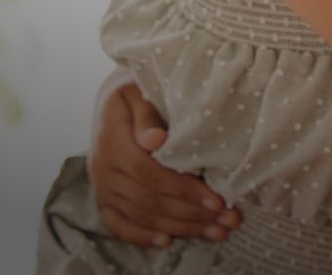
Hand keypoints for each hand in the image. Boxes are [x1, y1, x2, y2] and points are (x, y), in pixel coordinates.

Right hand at [87, 79, 239, 246]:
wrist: (112, 99)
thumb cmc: (136, 90)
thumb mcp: (140, 91)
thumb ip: (147, 115)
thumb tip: (154, 140)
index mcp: (112, 141)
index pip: (150, 174)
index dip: (184, 189)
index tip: (218, 200)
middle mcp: (102, 168)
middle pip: (150, 200)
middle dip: (193, 214)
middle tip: (230, 222)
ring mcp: (102, 186)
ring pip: (141, 215)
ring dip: (180, 227)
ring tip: (217, 233)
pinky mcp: (105, 197)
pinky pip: (119, 224)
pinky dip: (142, 236)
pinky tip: (168, 241)